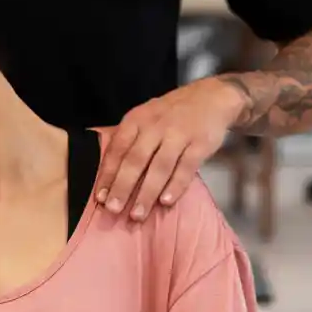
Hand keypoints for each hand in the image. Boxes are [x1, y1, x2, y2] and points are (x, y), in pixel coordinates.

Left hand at [95, 76, 246, 220]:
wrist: (211, 96)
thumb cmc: (171, 114)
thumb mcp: (145, 117)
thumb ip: (129, 140)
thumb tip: (109, 175)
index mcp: (137, 120)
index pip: (118, 149)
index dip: (108, 174)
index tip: (100, 197)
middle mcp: (155, 126)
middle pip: (135, 160)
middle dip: (123, 187)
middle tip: (114, 210)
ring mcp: (178, 134)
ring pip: (159, 167)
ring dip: (147, 193)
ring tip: (137, 214)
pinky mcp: (200, 143)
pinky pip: (186, 168)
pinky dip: (175, 186)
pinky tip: (165, 202)